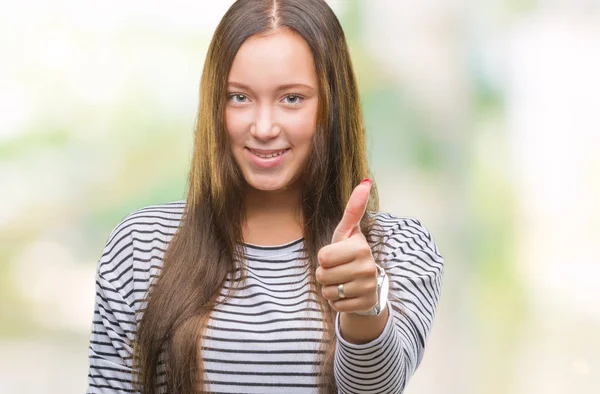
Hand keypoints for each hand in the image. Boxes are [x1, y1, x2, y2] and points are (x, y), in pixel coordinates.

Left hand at [315, 179, 379, 313]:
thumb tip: (365, 181)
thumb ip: (353, 209)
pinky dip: (337, 302)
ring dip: (330, 289)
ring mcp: (368, 287)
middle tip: (339, 270)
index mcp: (361, 246)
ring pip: (327, 291)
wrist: (368, 286)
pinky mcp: (366, 304)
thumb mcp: (347, 232)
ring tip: (343, 282)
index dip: (324, 257)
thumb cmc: (350, 254)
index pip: (323, 256)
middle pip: (322, 275)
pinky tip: (348, 295)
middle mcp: (368, 266)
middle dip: (325, 274)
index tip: (337, 255)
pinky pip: (336, 306)